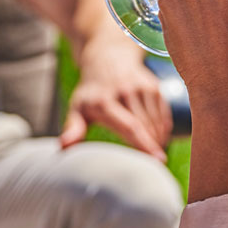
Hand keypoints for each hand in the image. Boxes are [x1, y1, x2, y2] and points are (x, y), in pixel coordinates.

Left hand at [60, 45, 170, 162]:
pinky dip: (163, 130)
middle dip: (152, 148)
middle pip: (146, 127)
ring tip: (153, 154)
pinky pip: (164, 115)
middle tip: (152, 168)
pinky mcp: (155, 86)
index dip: (144, 145)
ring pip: (157, 123)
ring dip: (158, 141)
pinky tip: (157, 138)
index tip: (158, 161)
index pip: (129, 126)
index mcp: (104, 101)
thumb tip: (63, 147)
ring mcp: (142, 87)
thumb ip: (73, 128)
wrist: (109, 59)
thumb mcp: (77, 107)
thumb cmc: (91, 92)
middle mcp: (125, 91)